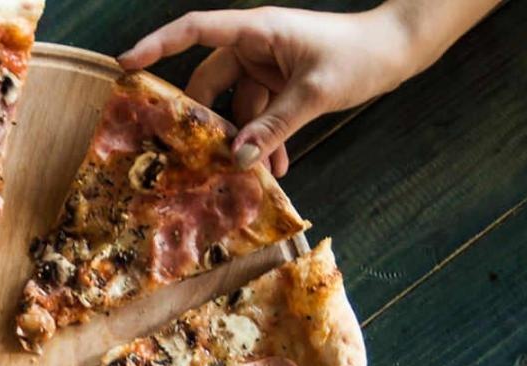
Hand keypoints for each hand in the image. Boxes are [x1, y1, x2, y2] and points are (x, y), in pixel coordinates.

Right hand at [118, 6, 427, 176]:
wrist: (398, 50)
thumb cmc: (359, 55)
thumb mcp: (314, 93)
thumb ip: (274, 126)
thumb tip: (238, 157)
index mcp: (257, 30)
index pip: (196, 30)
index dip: (159, 45)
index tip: (127, 63)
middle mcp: (256, 44)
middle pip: (211, 80)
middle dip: (207, 120)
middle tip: (195, 153)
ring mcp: (268, 65)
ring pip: (239, 106)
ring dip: (244, 140)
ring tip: (249, 175)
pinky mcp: (283, 84)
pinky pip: (262, 114)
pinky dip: (265, 139)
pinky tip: (275, 169)